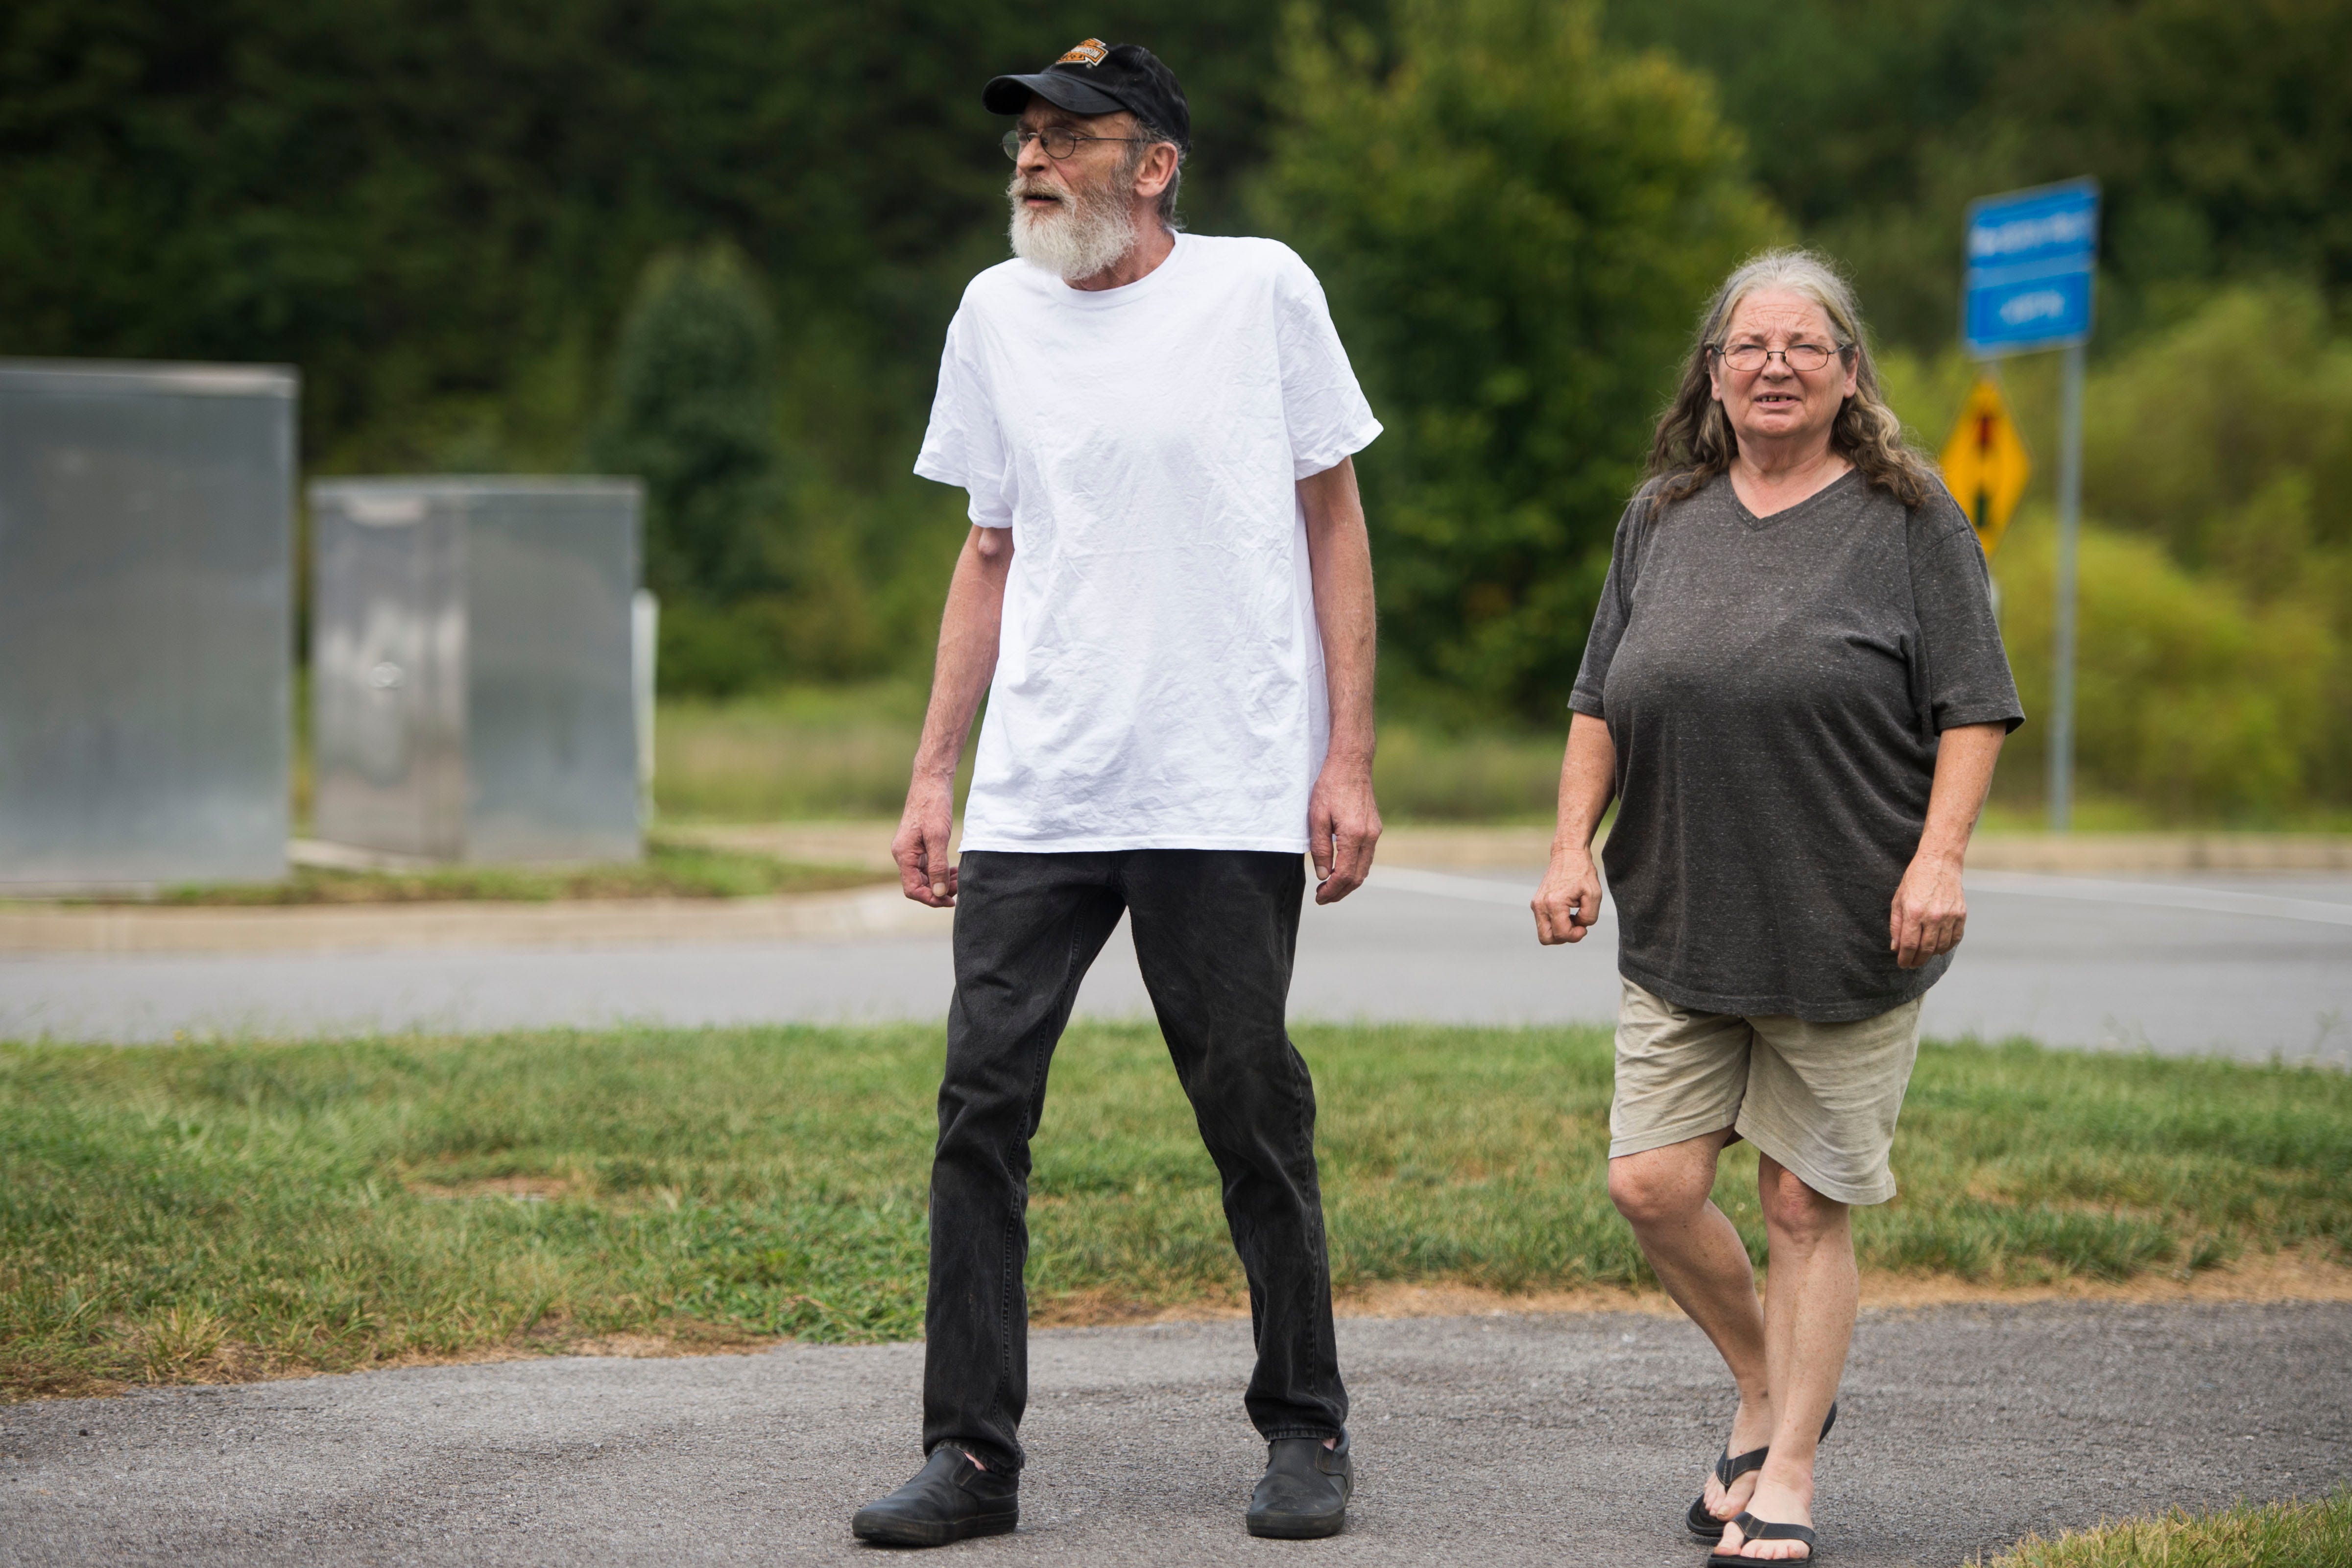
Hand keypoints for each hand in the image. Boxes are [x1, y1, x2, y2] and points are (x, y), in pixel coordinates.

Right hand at [892, 775, 957, 907]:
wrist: (931, 782)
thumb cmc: (933, 806)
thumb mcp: (938, 837)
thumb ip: (937, 866)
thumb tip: (938, 892)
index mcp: (904, 855)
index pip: (912, 889)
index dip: (931, 898)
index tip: (951, 901)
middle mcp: (904, 855)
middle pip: (918, 885)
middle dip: (939, 890)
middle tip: (960, 888)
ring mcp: (911, 850)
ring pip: (924, 876)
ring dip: (941, 882)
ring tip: (960, 879)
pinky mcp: (919, 845)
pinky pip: (928, 866)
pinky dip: (941, 871)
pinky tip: (955, 871)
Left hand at [1307, 756, 1380, 904]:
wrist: (1351, 763)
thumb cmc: (1330, 786)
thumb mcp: (1317, 817)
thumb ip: (1320, 848)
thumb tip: (1324, 875)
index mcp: (1354, 835)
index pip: (1344, 875)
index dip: (1331, 891)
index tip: (1319, 897)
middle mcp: (1369, 836)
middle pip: (1358, 877)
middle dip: (1340, 892)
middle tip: (1323, 898)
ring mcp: (1375, 832)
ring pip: (1365, 868)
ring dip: (1348, 883)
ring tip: (1330, 888)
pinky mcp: (1375, 827)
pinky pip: (1367, 856)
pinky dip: (1355, 869)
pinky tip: (1342, 869)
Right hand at [1532, 849, 1601, 944]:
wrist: (1568, 854)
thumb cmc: (1582, 872)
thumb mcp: (1594, 895)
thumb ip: (1589, 917)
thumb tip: (1579, 927)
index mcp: (1554, 903)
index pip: (1561, 934)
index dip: (1576, 936)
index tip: (1584, 926)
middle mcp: (1540, 905)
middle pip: (1546, 939)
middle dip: (1564, 937)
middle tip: (1576, 925)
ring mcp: (1536, 904)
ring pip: (1544, 932)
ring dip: (1560, 930)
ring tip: (1573, 917)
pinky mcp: (1536, 903)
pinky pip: (1544, 923)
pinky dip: (1556, 923)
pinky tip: (1567, 912)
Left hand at [1890, 850, 1966, 968]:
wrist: (1939, 862)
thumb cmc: (1915, 880)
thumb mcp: (1898, 900)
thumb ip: (1896, 925)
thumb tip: (1896, 947)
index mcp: (1914, 912)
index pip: (1909, 945)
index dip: (1905, 958)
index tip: (1902, 964)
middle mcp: (1933, 916)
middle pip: (1926, 949)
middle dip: (1917, 960)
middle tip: (1912, 964)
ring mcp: (1950, 916)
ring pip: (1941, 946)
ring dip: (1931, 955)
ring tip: (1924, 956)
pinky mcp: (1961, 914)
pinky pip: (1956, 938)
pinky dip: (1947, 946)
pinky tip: (1939, 949)